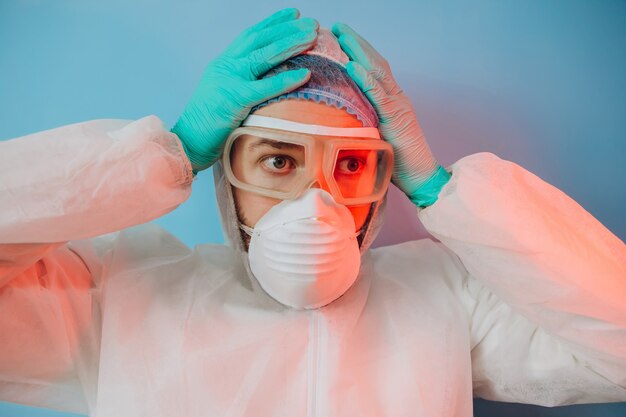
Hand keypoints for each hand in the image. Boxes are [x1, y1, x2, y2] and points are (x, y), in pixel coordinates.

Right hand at [172, 8, 318, 172]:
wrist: (187, 142)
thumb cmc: (208, 125)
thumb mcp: (224, 95)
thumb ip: (241, 83)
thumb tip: (267, 80)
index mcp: (223, 63)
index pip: (251, 36)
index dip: (273, 23)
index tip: (294, 14)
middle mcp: (226, 66)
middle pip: (260, 39)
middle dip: (288, 28)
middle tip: (312, 22)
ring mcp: (229, 81)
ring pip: (265, 56)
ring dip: (291, 43)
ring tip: (313, 36)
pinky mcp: (234, 100)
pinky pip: (266, 88)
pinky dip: (287, 80)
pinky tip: (306, 73)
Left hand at [331, 23, 449, 206]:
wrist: (421, 176)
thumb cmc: (398, 161)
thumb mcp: (376, 136)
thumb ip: (364, 122)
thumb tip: (341, 119)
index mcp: (391, 100)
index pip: (374, 68)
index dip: (358, 51)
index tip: (339, 38)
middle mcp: (396, 97)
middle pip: (375, 62)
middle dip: (355, 42)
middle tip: (336, 25)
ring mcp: (398, 105)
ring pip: (377, 71)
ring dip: (358, 51)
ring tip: (341, 35)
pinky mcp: (397, 119)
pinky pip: (379, 95)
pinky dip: (366, 79)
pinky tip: (353, 65)